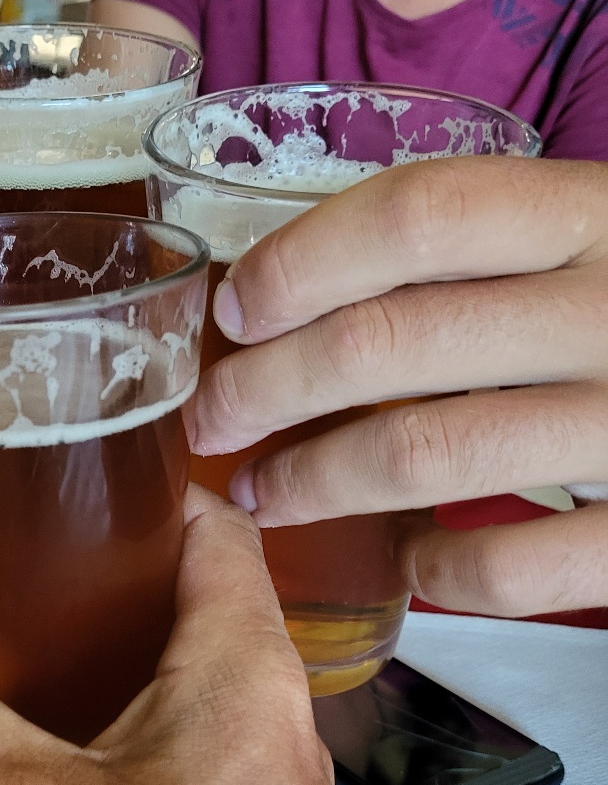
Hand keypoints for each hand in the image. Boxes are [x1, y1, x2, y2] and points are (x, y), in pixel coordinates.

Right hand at [0, 488, 490, 784]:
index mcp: (242, 669)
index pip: (213, 522)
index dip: (138, 477)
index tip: (46, 458)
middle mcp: (267, 709)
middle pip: (182, 594)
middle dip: (85, 565)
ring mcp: (255, 780)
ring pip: (169, 674)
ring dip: (88, 651)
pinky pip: (166, 740)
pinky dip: (100, 720)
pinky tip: (20, 740)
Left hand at [190, 157, 607, 615]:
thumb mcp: (598, 248)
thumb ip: (491, 254)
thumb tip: (302, 291)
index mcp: (603, 216)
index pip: (423, 213)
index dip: (304, 260)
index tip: (238, 309)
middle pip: (392, 340)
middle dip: (270, 386)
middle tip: (216, 414)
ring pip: (426, 455)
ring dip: (315, 480)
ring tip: (263, 491)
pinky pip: (511, 568)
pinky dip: (438, 571)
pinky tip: (410, 562)